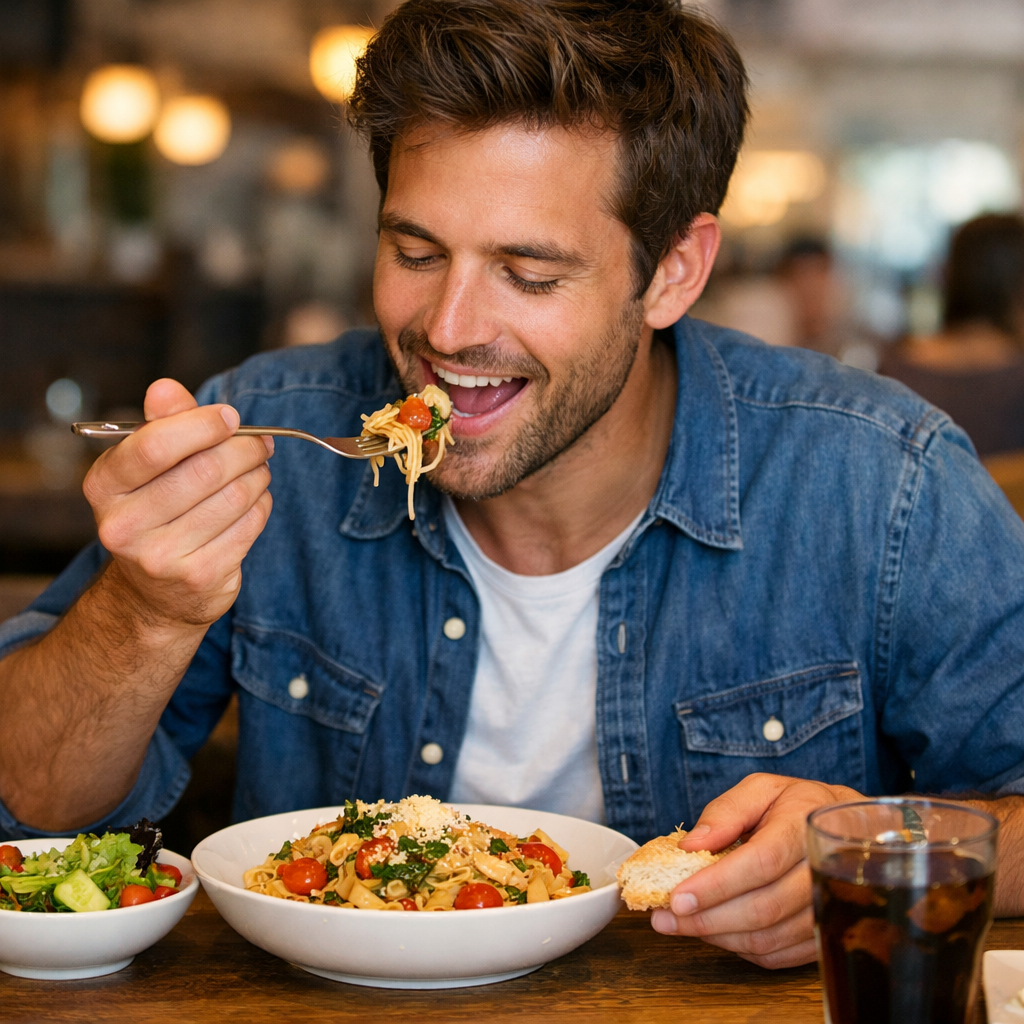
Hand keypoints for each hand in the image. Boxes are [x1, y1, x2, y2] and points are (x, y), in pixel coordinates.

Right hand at [83, 378, 273, 628]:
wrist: (154, 593)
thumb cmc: (156, 511)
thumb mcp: (148, 466)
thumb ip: (162, 424)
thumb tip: (165, 387)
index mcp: (104, 486)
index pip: (155, 446)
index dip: (202, 425)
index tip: (230, 417)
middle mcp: (124, 525)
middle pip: (205, 470)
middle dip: (243, 449)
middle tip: (259, 443)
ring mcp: (160, 557)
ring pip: (234, 497)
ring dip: (258, 476)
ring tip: (258, 470)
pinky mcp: (198, 577)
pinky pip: (249, 526)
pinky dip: (261, 506)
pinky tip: (254, 502)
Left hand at [650, 773, 861, 968]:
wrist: (851, 830)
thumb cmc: (797, 805)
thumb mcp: (762, 789)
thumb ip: (726, 811)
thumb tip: (690, 845)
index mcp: (803, 826)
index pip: (761, 862)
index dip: (718, 884)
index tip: (677, 898)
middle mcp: (822, 871)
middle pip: (764, 907)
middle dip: (708, 918)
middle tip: (664, 919)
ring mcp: (829, 909)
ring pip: (770, 937)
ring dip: (720, 937)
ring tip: (681, 926)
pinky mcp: (824, 934)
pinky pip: (780, 954)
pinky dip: (742, 949)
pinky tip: (715, 933)